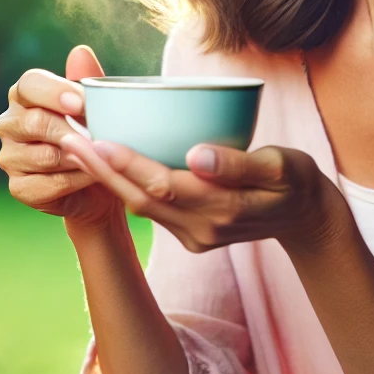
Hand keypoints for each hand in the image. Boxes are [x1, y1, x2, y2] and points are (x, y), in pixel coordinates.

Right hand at [0, 45, 124, 228]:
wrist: (100, 179)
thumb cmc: (96, 133)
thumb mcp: (97, 106)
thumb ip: (88, 79)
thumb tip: (80, 52)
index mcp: (25, 95)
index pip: (29, 84)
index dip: (54, 92)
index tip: (81, 103)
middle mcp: (9, 123)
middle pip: (33, 122)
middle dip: (70, 130)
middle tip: (97, 136)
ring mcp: (9, 157)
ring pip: (43, 156)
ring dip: (78, 158)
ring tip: (102, 157)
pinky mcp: (18, 187)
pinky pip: (46, 184)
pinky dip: (74, 181)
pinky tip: (92, 176)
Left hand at [56, 134, 344, 254]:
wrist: (306, 219)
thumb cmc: (296, 180)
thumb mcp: (282, 166)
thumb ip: (240, 164)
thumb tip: (197, 156)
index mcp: (222, 210)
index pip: (163, 185)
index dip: (127, 163)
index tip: (96, 138)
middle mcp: (201, 229)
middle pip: (140, 198)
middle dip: (101, 170)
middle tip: (68, 138)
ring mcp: (194, 236)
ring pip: (140, 206)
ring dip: (106, 178)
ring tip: (75, 146)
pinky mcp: (190, 234)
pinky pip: (150, 209)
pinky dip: (124, 185)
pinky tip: (104, 161)